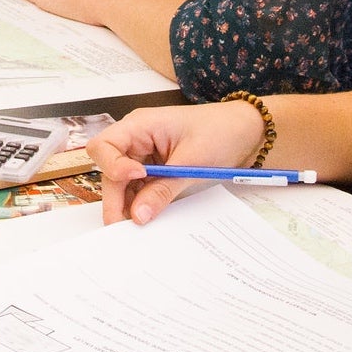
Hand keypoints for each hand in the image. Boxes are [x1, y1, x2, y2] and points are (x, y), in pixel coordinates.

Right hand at [89, 101, 264, 224]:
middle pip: (110, 169)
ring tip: (136, 226)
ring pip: (122, 182)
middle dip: (115, 196)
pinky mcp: (154, 168)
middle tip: (123, 225)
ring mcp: (144, 154)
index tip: (135, 179)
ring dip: (127, 203)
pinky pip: (139, 187)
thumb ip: (163, 189)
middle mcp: (136, 138)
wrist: (246, 132)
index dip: (112, 166)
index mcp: (141, 125)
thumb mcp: (192, 162)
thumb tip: (138, 215)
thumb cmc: (221, 131)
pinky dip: (141, 202)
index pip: (105, 145)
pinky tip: (147, 217)